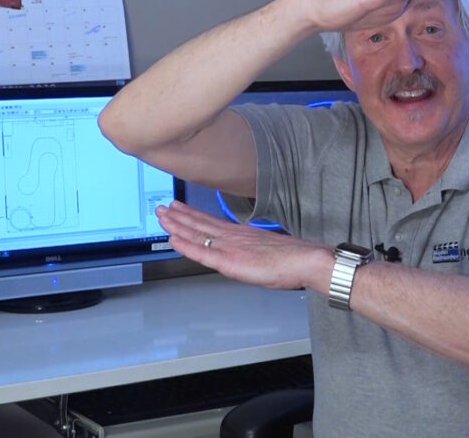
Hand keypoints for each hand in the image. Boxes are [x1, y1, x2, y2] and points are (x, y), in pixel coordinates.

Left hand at [156, 200, 331, 291]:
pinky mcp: (230, 260)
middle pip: (200, 224)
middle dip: (179, 216)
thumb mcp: (269, 251)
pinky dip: (186, 245)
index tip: (178, 208)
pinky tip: (173, 239)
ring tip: (161, 216)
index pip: (211, 223)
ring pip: (197, 233)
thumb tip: (248, 252)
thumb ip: (254, 249)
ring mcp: (231, 246)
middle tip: (162, 207)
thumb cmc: (295, 258)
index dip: (192, 215)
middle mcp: (233, 236)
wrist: (307, 260)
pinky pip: (202, 252)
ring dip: (177, 225)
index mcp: (242, 234)